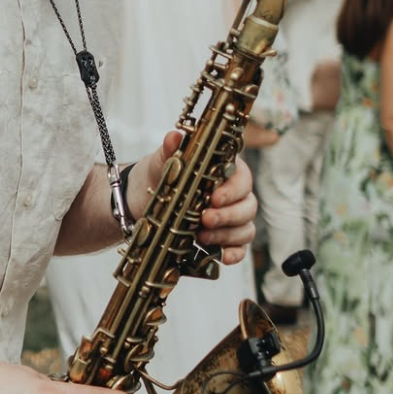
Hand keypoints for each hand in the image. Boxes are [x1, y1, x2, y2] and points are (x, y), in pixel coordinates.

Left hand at [137, 132, 256, 265]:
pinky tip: (222, 257)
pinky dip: (234, 253)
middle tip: (205, 219)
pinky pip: (239, 248)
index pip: (242, 178)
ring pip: (246, 228)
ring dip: (226, 235)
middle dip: (228, 215)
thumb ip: (171, 149)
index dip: (232, 190)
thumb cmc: (162, 174)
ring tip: (201, 236)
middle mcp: (234, 195)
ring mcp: (232, 219)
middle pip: (248, 206)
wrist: (144, 197)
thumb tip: (174, 136)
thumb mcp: (163, 161)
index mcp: (226, 171)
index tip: (214, 198)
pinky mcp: (224, 239)